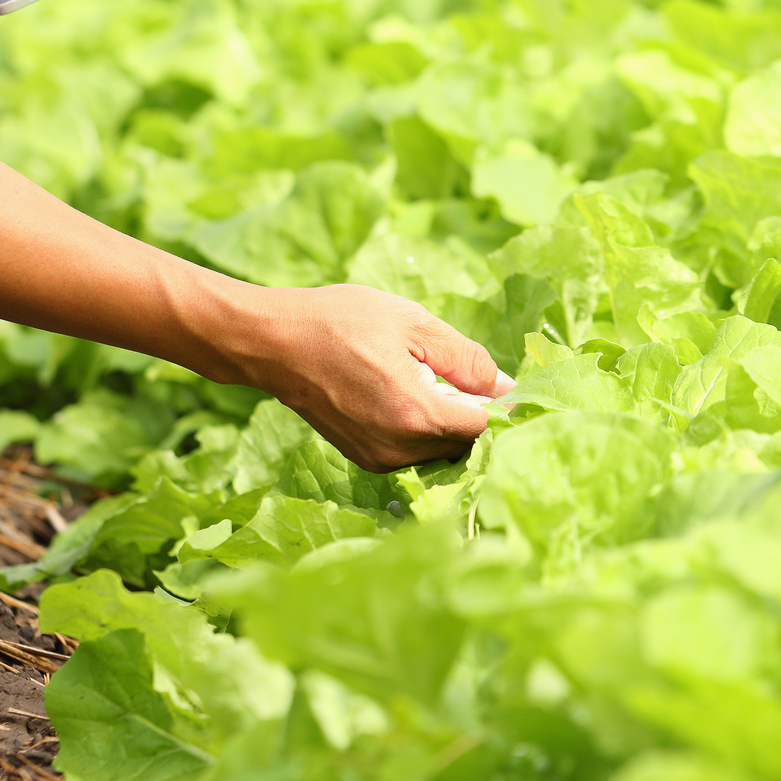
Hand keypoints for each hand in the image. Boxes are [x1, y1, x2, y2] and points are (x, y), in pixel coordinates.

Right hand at [201, 283, 516, 471]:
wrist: (274, 343)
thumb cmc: (340, 322)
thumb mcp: (412, 323)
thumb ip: (465, 359)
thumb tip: (506, 387)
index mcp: (417, 414)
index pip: (487, 427)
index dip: (502, 404)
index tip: (503, 381)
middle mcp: (401, 448)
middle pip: (466, 442)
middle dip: (473, 411)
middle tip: (456, 369)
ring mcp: (380, 458)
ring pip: (441, 448)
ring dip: (446, 419)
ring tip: (423, 375)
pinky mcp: (365, 458)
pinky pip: (414, 449)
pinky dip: (421, 426)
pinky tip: (401, 390)